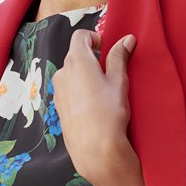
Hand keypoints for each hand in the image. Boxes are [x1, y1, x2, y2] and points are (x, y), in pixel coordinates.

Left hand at [51, 29, 137, 182]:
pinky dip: (79, 91)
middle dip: (91, 58)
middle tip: (109, 72)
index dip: (94, 38)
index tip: (106, 49)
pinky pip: (68, 90)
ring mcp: (58, 91)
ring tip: (103, 92)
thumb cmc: (109, 113)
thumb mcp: (119, 81)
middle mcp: (62, 73)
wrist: (95, 148)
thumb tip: (127, 39)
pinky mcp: (58, 107)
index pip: (80, 36)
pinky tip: (93, 106)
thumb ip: (120, 57)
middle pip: (75, 55)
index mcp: (77, 61)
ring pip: (71, 74)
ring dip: (85, 76)